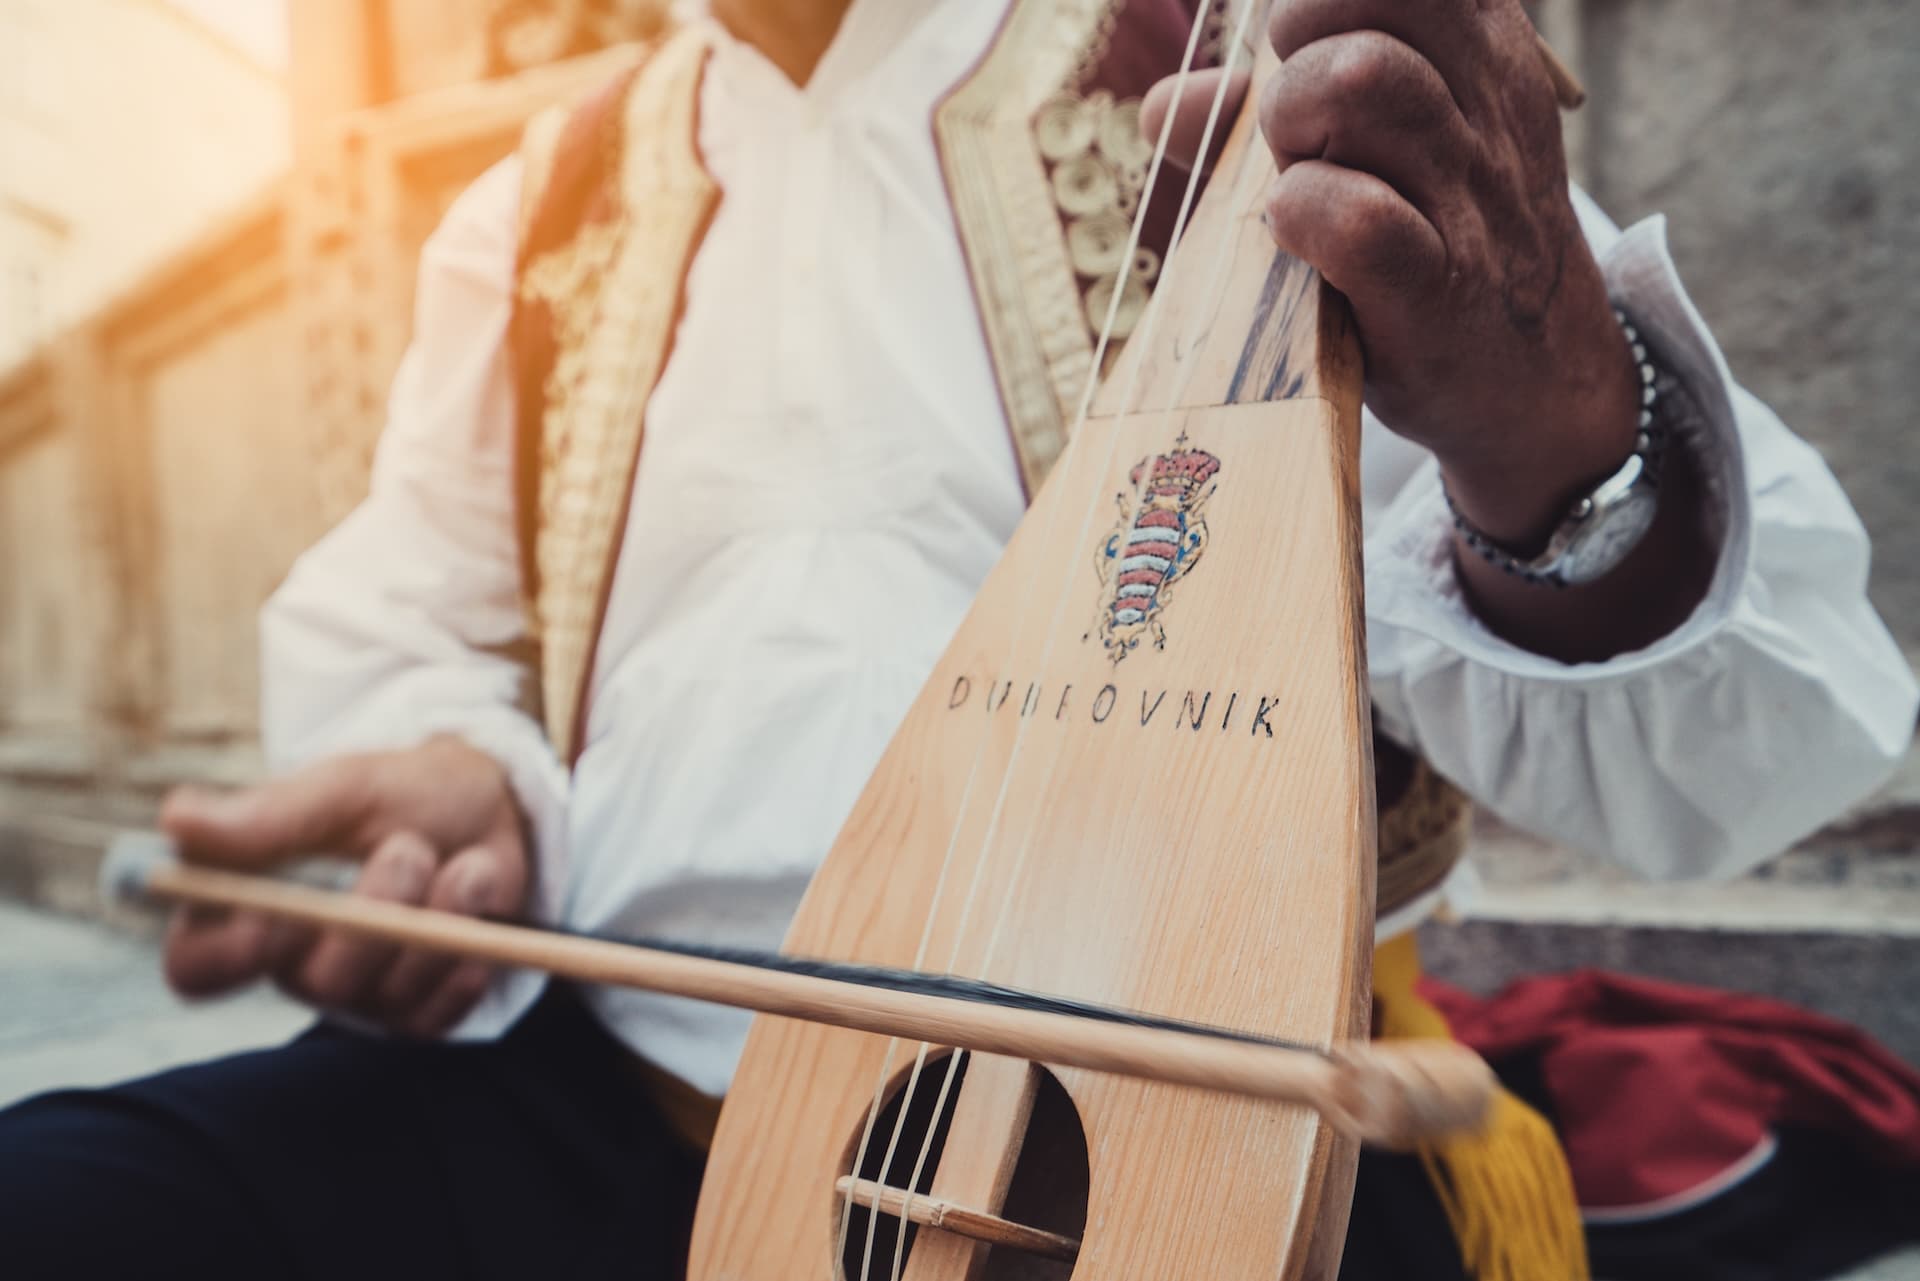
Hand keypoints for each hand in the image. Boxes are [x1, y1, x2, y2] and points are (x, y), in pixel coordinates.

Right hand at [160, 736, 529, 1037]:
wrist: (493, 809)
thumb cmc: (401, 794)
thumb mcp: (342, 790)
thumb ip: (268, 815)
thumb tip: (176, 817)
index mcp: (247, 909)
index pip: (197, 966)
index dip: (229, 953)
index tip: (275, 913)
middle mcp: (294, 962)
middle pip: (312, 982)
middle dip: (374, 912)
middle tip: (409, 847)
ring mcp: (358, 994)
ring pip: (385, 993)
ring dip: (437, 917)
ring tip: (463, 861)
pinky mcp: (417, 1012)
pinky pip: (436, 1014)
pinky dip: (468, 957)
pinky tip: (480, 907)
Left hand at [1145, 0, 1638, 548]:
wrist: (1538, 377)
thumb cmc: (1439, 243)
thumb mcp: (1385, 154)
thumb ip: (1272, 115)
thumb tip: (1165, 105)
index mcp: (1481, 48)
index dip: (1317, 0)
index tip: (1301, 50)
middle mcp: (1483, 105)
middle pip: (1361, 6)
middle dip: (1296, 57)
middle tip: (1297, 129)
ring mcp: (1466, 195)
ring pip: (1357, 83)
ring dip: (1291, 132)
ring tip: (1300, 179)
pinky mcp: (1437, 288)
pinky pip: (1355, 215)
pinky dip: (1300, 214)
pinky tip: (1298, 235)